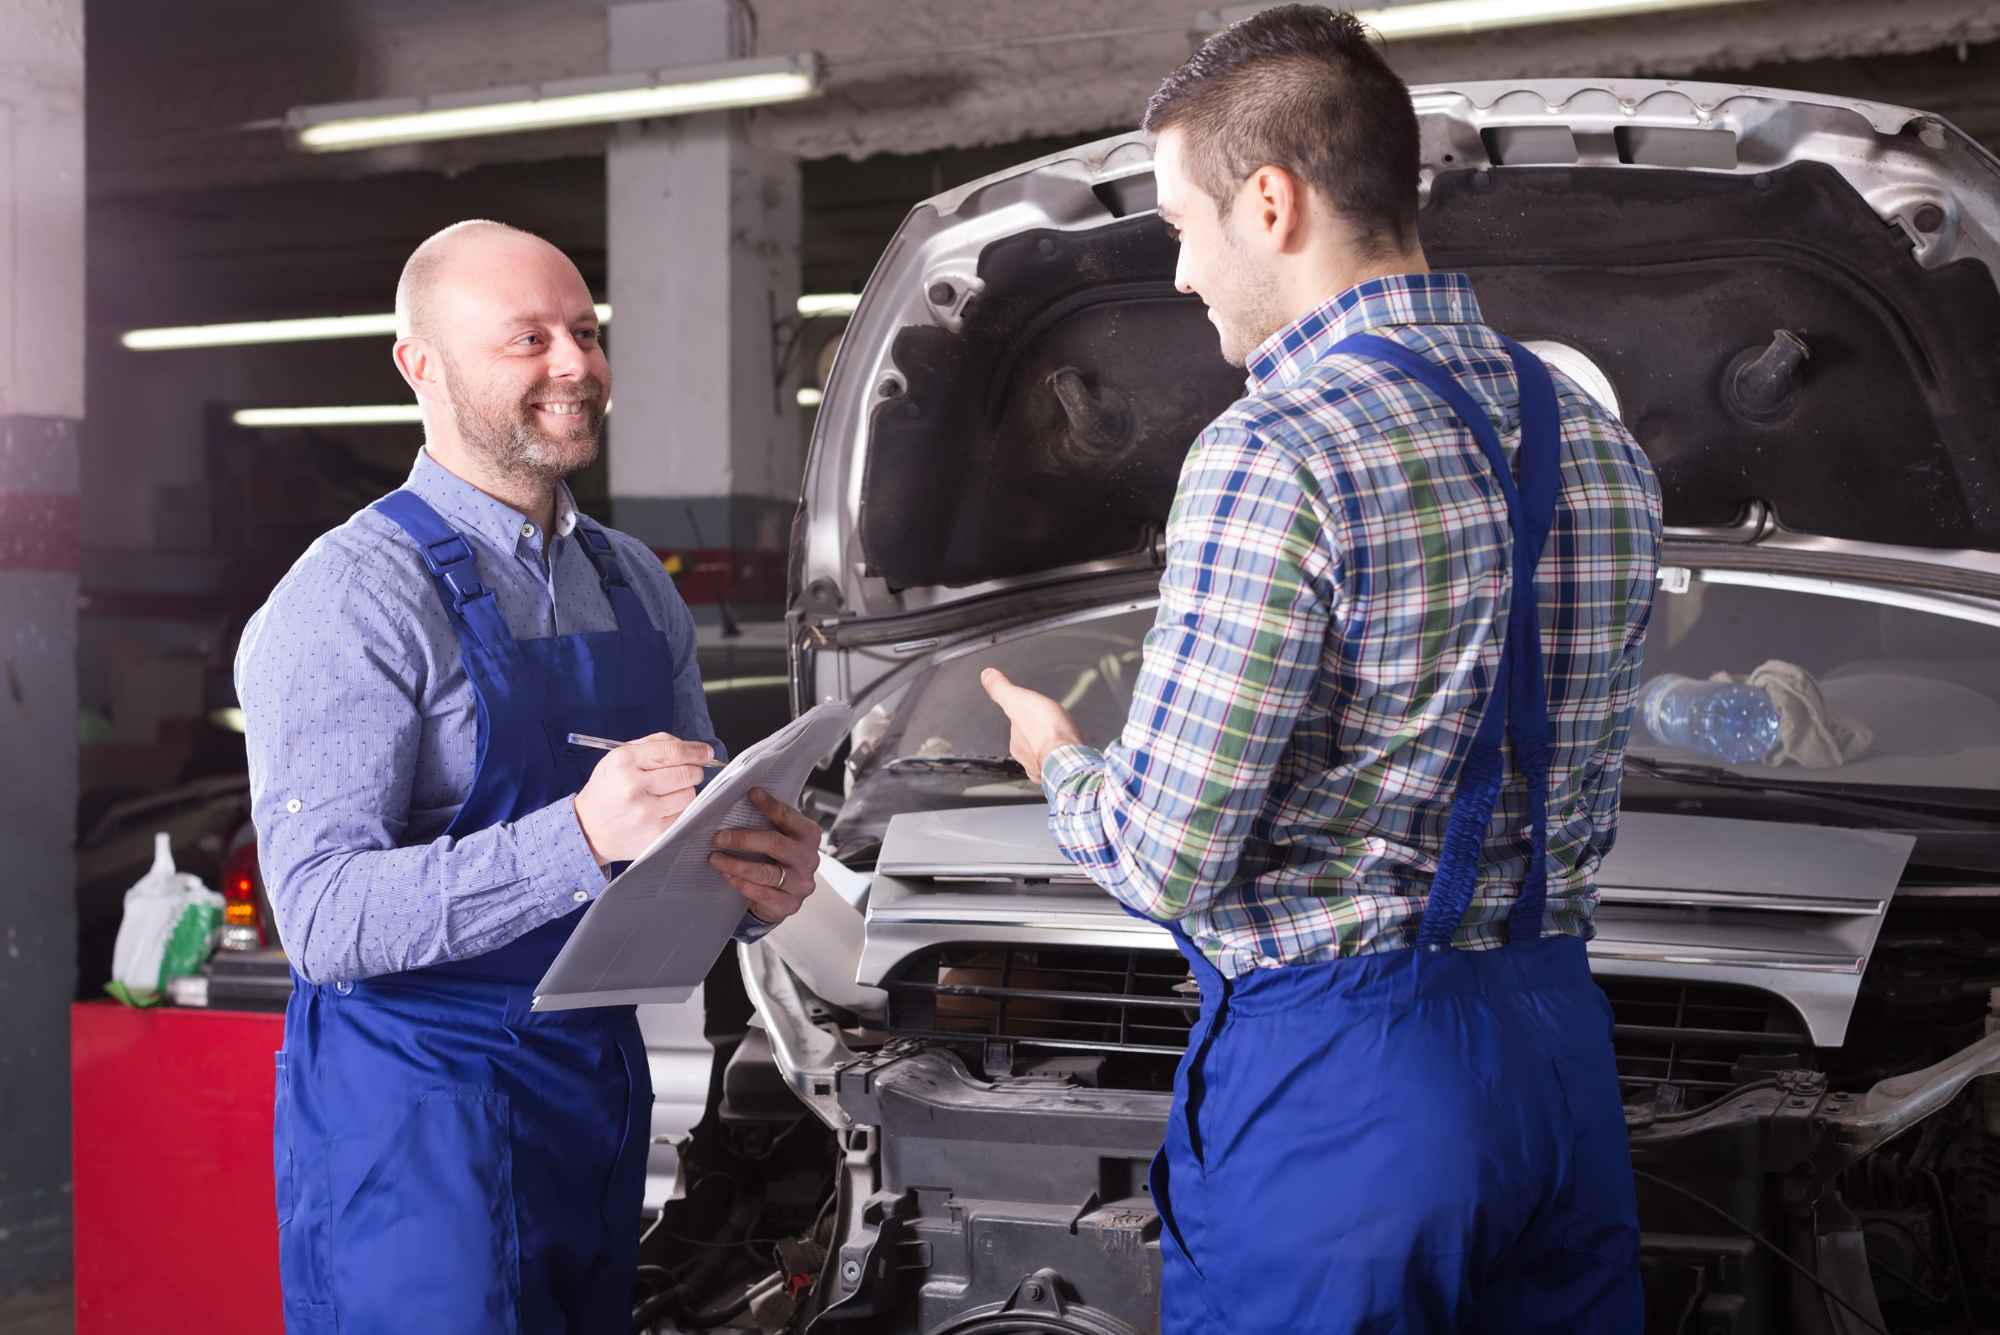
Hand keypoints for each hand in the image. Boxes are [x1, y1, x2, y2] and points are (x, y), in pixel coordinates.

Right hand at [571, 732, 714, 864]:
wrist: (588, 828)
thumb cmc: (608, 788)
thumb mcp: (619, 757)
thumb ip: (654, 744)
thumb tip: (690, 747)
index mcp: (624, 762)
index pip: (672, 752)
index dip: (696, 751)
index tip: (706, 752)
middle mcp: (633, 787)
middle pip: (687, 773)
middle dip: (693, 771)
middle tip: (686, 773)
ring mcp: (645, 813)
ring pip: (689, 795)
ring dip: (685, 791)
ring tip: (668, 793)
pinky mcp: (655, 834)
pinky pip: (684, 815)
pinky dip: (680, 810)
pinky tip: (665, 809)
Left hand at [709, 788, 821, 925]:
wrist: (782, 895)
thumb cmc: (776, 858)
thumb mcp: (778, 836)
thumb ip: (768, 820)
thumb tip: (741, 797)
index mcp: (808, 835)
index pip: (789, 817)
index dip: (770, 805)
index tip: (750, 793)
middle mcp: (809, 858)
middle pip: (775, 844)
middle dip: (742, 839)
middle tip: (717, 838)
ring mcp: (801, 883)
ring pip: (766, 872)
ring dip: (735, 864)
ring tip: (714, 859)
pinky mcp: (789, 904)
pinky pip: (762, 894)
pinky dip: (740, 883)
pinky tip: (726, 876)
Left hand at [980, 668, 1082, 783]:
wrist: (1069, 756)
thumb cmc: (1045, 731)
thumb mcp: (1017, 700)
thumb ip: (1001, 689)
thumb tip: (986, 675)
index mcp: (1017, 743)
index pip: (1018, 728)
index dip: (1027, 717)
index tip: (1034, 711)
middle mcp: (1028, 758)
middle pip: (1032, 743)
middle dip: (1040, 735)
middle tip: (1050, 724)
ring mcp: (1046, 767)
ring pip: (1047, 754)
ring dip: (1053, 747)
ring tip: (1062, 738)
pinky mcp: (1064, 772)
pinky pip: (1062, 763)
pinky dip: (1065, 757)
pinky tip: (1071, 751)